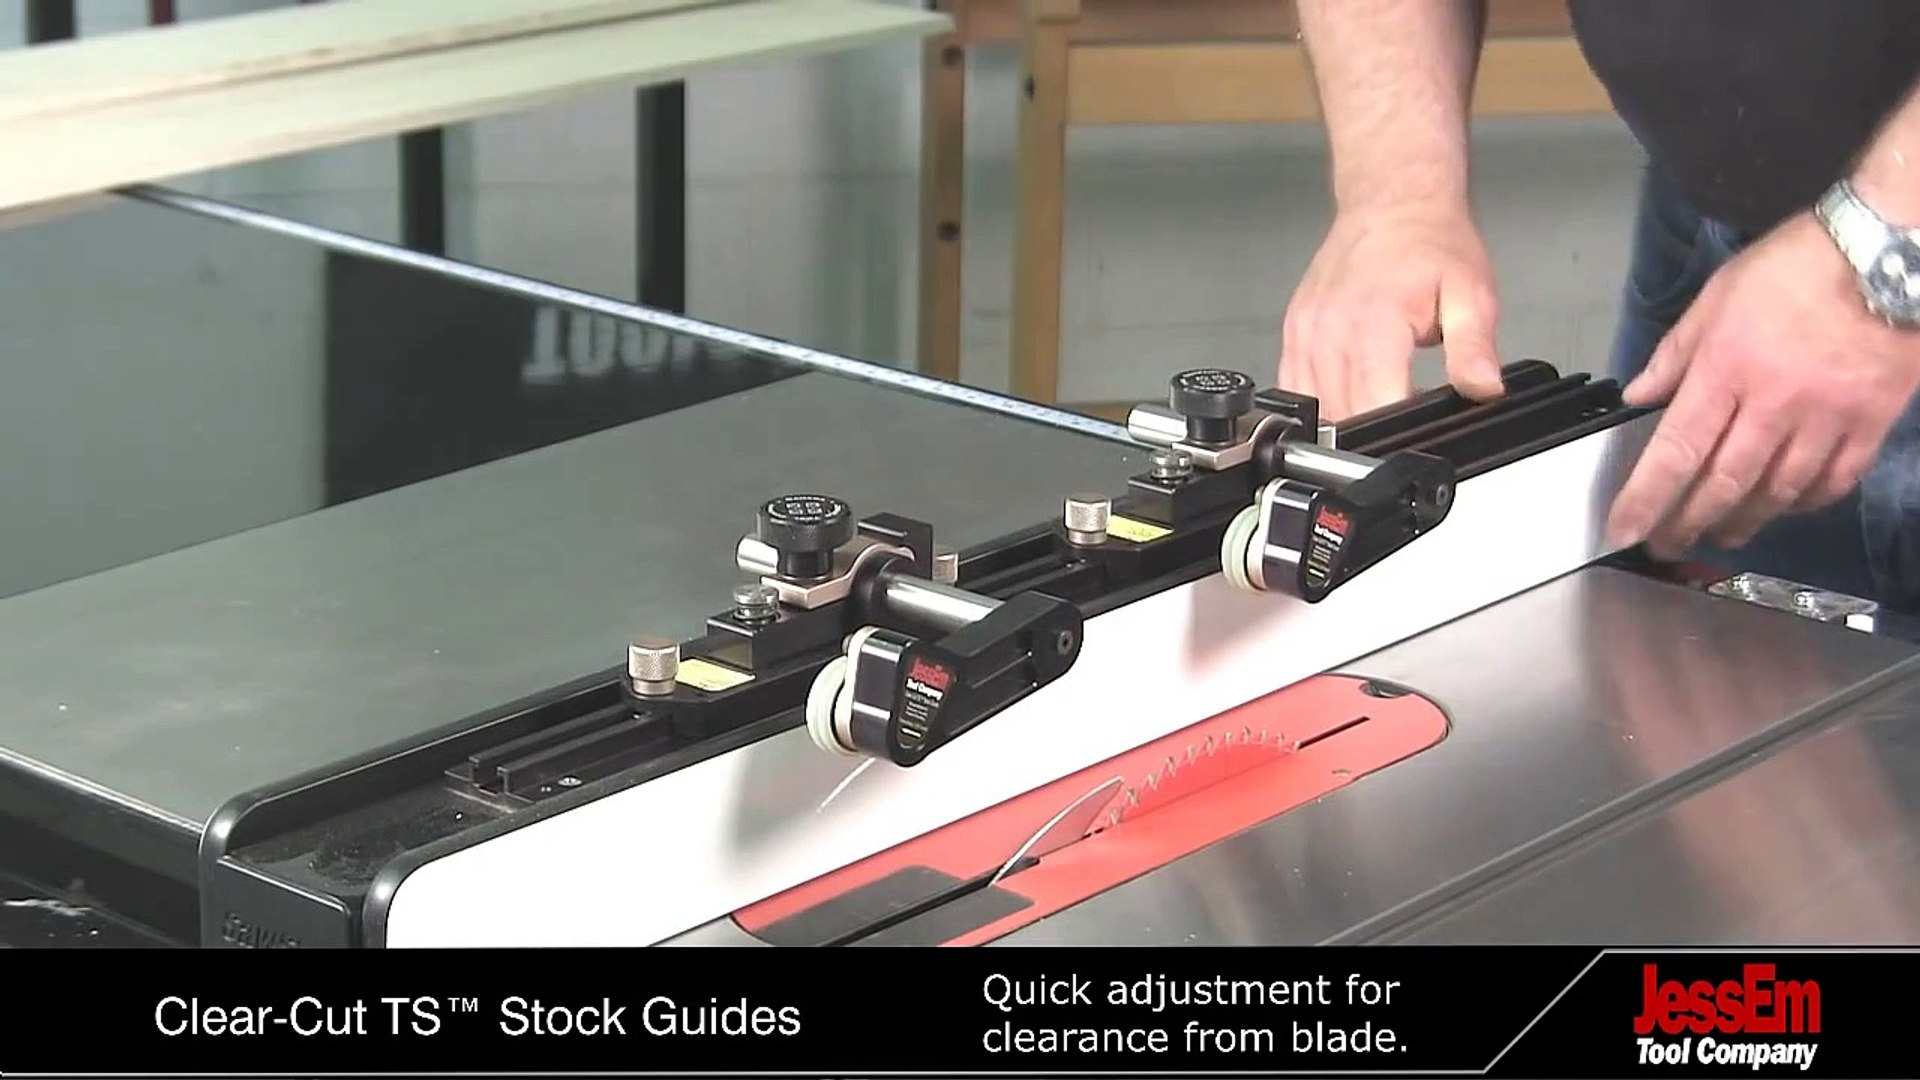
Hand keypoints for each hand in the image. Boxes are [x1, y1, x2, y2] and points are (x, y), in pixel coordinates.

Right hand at [1279, 203, 1503, 420]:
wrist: (1392, 203)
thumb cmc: (1430, 243)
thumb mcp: (1472, 293)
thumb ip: (1474, 348)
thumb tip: (1483, 389)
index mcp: (1374, 324)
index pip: (1375, 406)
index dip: (1399, 431)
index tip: (1419, 425)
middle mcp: (1331, 330)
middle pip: (1342, 415)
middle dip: (1376, 429)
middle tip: (1407, 411)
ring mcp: (1305, 332)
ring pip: (1315, 407)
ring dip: (1346, 419)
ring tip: (1380, 399)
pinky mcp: (1294, 331)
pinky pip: (1294, 385)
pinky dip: (1318, 401)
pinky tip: (1345, 390)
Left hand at [1607, 212, 1919, 557]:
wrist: (1888, 252)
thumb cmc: (1795, 267)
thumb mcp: (1716, 298)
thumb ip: (1675, 354)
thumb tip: (1639, 396)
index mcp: (1726, 370)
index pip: (1676, 451)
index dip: (1646, 499)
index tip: (1623, 530)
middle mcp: (1773, 404)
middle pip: (1724, 484)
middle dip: (1689, 523)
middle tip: (1667, 544)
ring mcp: (1826, 418)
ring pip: (1778, 491)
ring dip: (1745, 521)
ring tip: (1722, 534)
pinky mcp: (1871, 422)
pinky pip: (1834, 480)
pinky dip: (1805, 502)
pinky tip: (1786, 506)